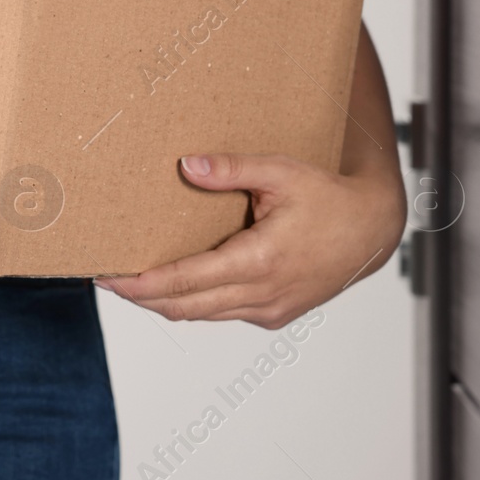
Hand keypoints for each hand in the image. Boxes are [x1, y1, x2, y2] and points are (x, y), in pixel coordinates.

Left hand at [96, 153, 406, 328]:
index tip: (109, 278)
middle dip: (141, 295)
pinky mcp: (276, 314)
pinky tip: (175, 284)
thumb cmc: (330, 197)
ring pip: (202, 314)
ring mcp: (270, 309)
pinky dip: (195, 303)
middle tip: (105, 278)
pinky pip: (223, 313)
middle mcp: (263, 293)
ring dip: (165, 302)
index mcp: (260, 260)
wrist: (374, 230)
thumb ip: (231, 169)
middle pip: (184, 306)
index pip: (184, 282)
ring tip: (130, 282)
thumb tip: (185, 165)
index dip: (141, 284)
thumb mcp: (281, 172)